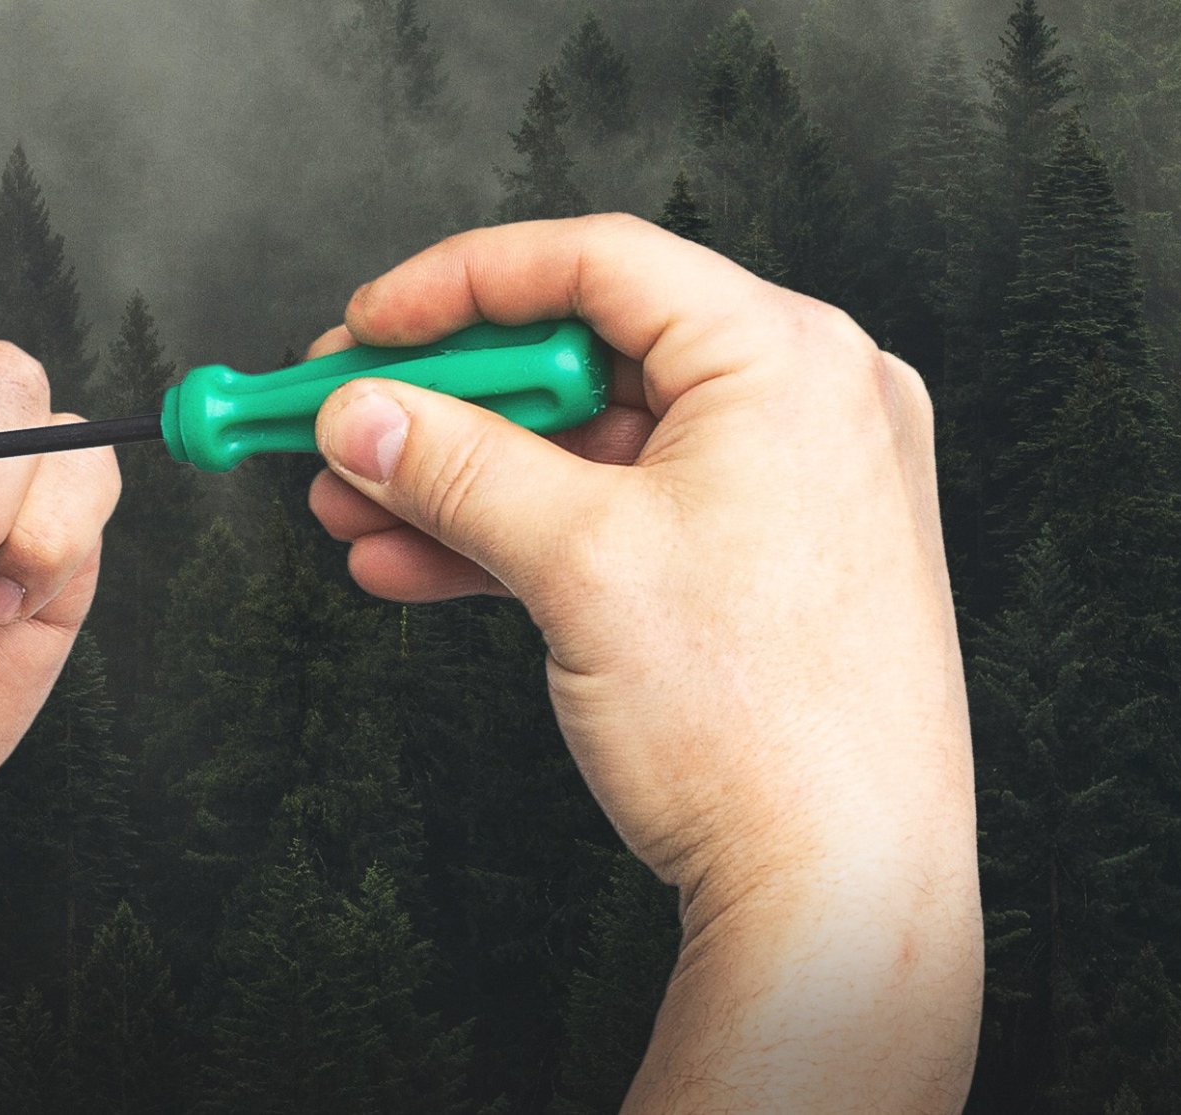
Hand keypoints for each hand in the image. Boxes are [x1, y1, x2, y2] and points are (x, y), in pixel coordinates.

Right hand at [308, 215, 980, 1111]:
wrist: (838, 887)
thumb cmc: (761, 723)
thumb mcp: (576, 562)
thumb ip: (452, 465)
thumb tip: (360, 414)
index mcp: (788, 359)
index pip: (597, 264)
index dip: (458, 285)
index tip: (365, 324)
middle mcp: (801, 404)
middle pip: (582, 357)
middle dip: (444, 403)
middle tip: (342, 419)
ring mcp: (783, 486)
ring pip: (587, 447)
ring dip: (462, 480)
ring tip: (353, 507)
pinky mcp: (755, 561)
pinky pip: (614, 516)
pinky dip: (517, 535)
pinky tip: (415, 561)